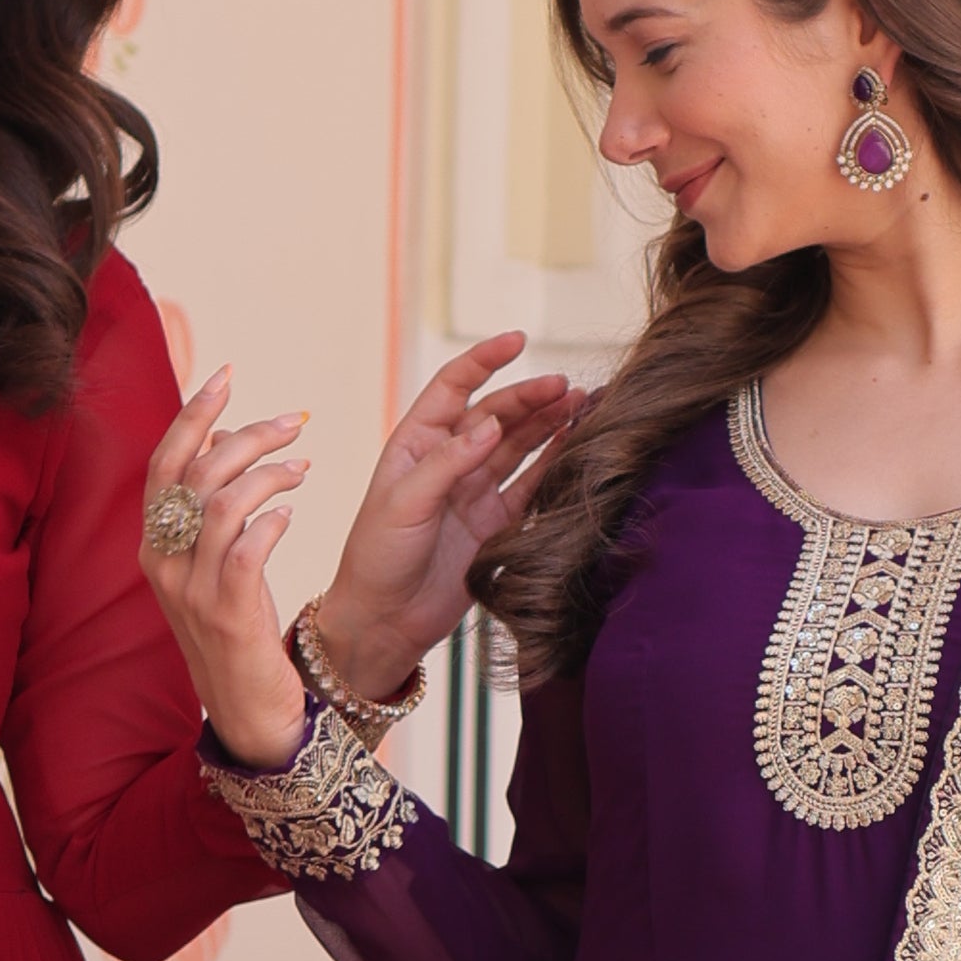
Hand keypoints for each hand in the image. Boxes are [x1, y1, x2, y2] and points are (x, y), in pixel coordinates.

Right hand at [136, 371, 311, 767]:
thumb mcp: (216, 561)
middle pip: (192, 473)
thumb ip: (210, 502)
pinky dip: (268, 522)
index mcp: (155, 544)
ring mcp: (191, 591)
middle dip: (244, 434)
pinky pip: (243, 551)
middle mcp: (163, 563)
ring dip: (266, 474)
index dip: (193, 414)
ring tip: (302, 468)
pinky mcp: (226, 616)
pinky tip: (291, 513)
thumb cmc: (237, 631)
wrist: (249, 714)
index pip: (164, 462)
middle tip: (291, 421)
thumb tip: (218, 434)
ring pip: (219, 503)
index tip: (227, 375)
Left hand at [308, 335, 583, 702]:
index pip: (453, 386)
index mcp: (416, 443)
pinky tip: (577, 444)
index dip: (484, 360)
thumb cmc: (377, 558)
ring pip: (519, 445)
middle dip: (531, 396)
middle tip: (567, 386)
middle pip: (496, 414)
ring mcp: (475, 491)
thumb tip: (491, 422)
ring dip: (549, 423)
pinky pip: (530, 485)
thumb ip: (448, 462)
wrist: (383, 621)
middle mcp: (448, 460)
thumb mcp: (403, 503)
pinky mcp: (496, 523)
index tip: (517, 340)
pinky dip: (554, 464)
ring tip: (584, 403)